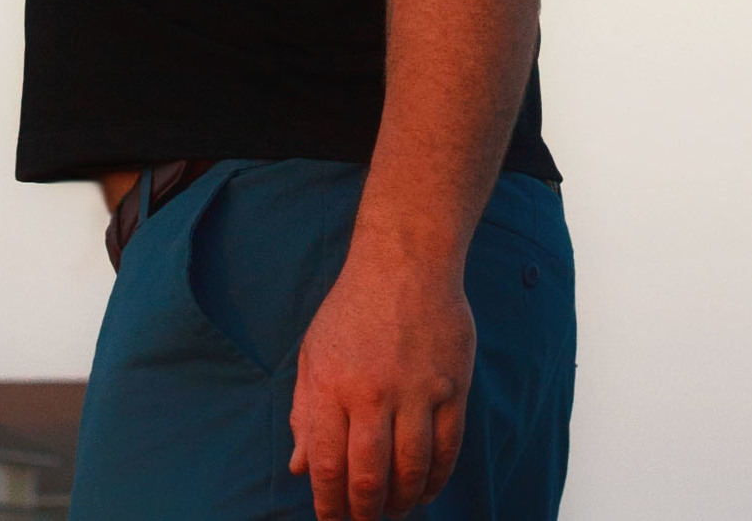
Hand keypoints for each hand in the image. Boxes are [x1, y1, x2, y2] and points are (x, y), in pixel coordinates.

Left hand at [288, 230, 474, 518]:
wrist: (404, 257)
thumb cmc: (353, 307)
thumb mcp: (314, 351)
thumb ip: (305, 411)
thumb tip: (299, 468)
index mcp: (331, 384)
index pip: (327, 466)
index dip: (329, 507)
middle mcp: (372, 391)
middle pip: (369, 478)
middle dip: (364, 514)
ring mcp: (415, 389)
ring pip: (411, 470)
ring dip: (402, 503)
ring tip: (395, 510)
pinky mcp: (451, 385)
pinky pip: (447, 448)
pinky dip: (436, 479)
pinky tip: (425, 489)